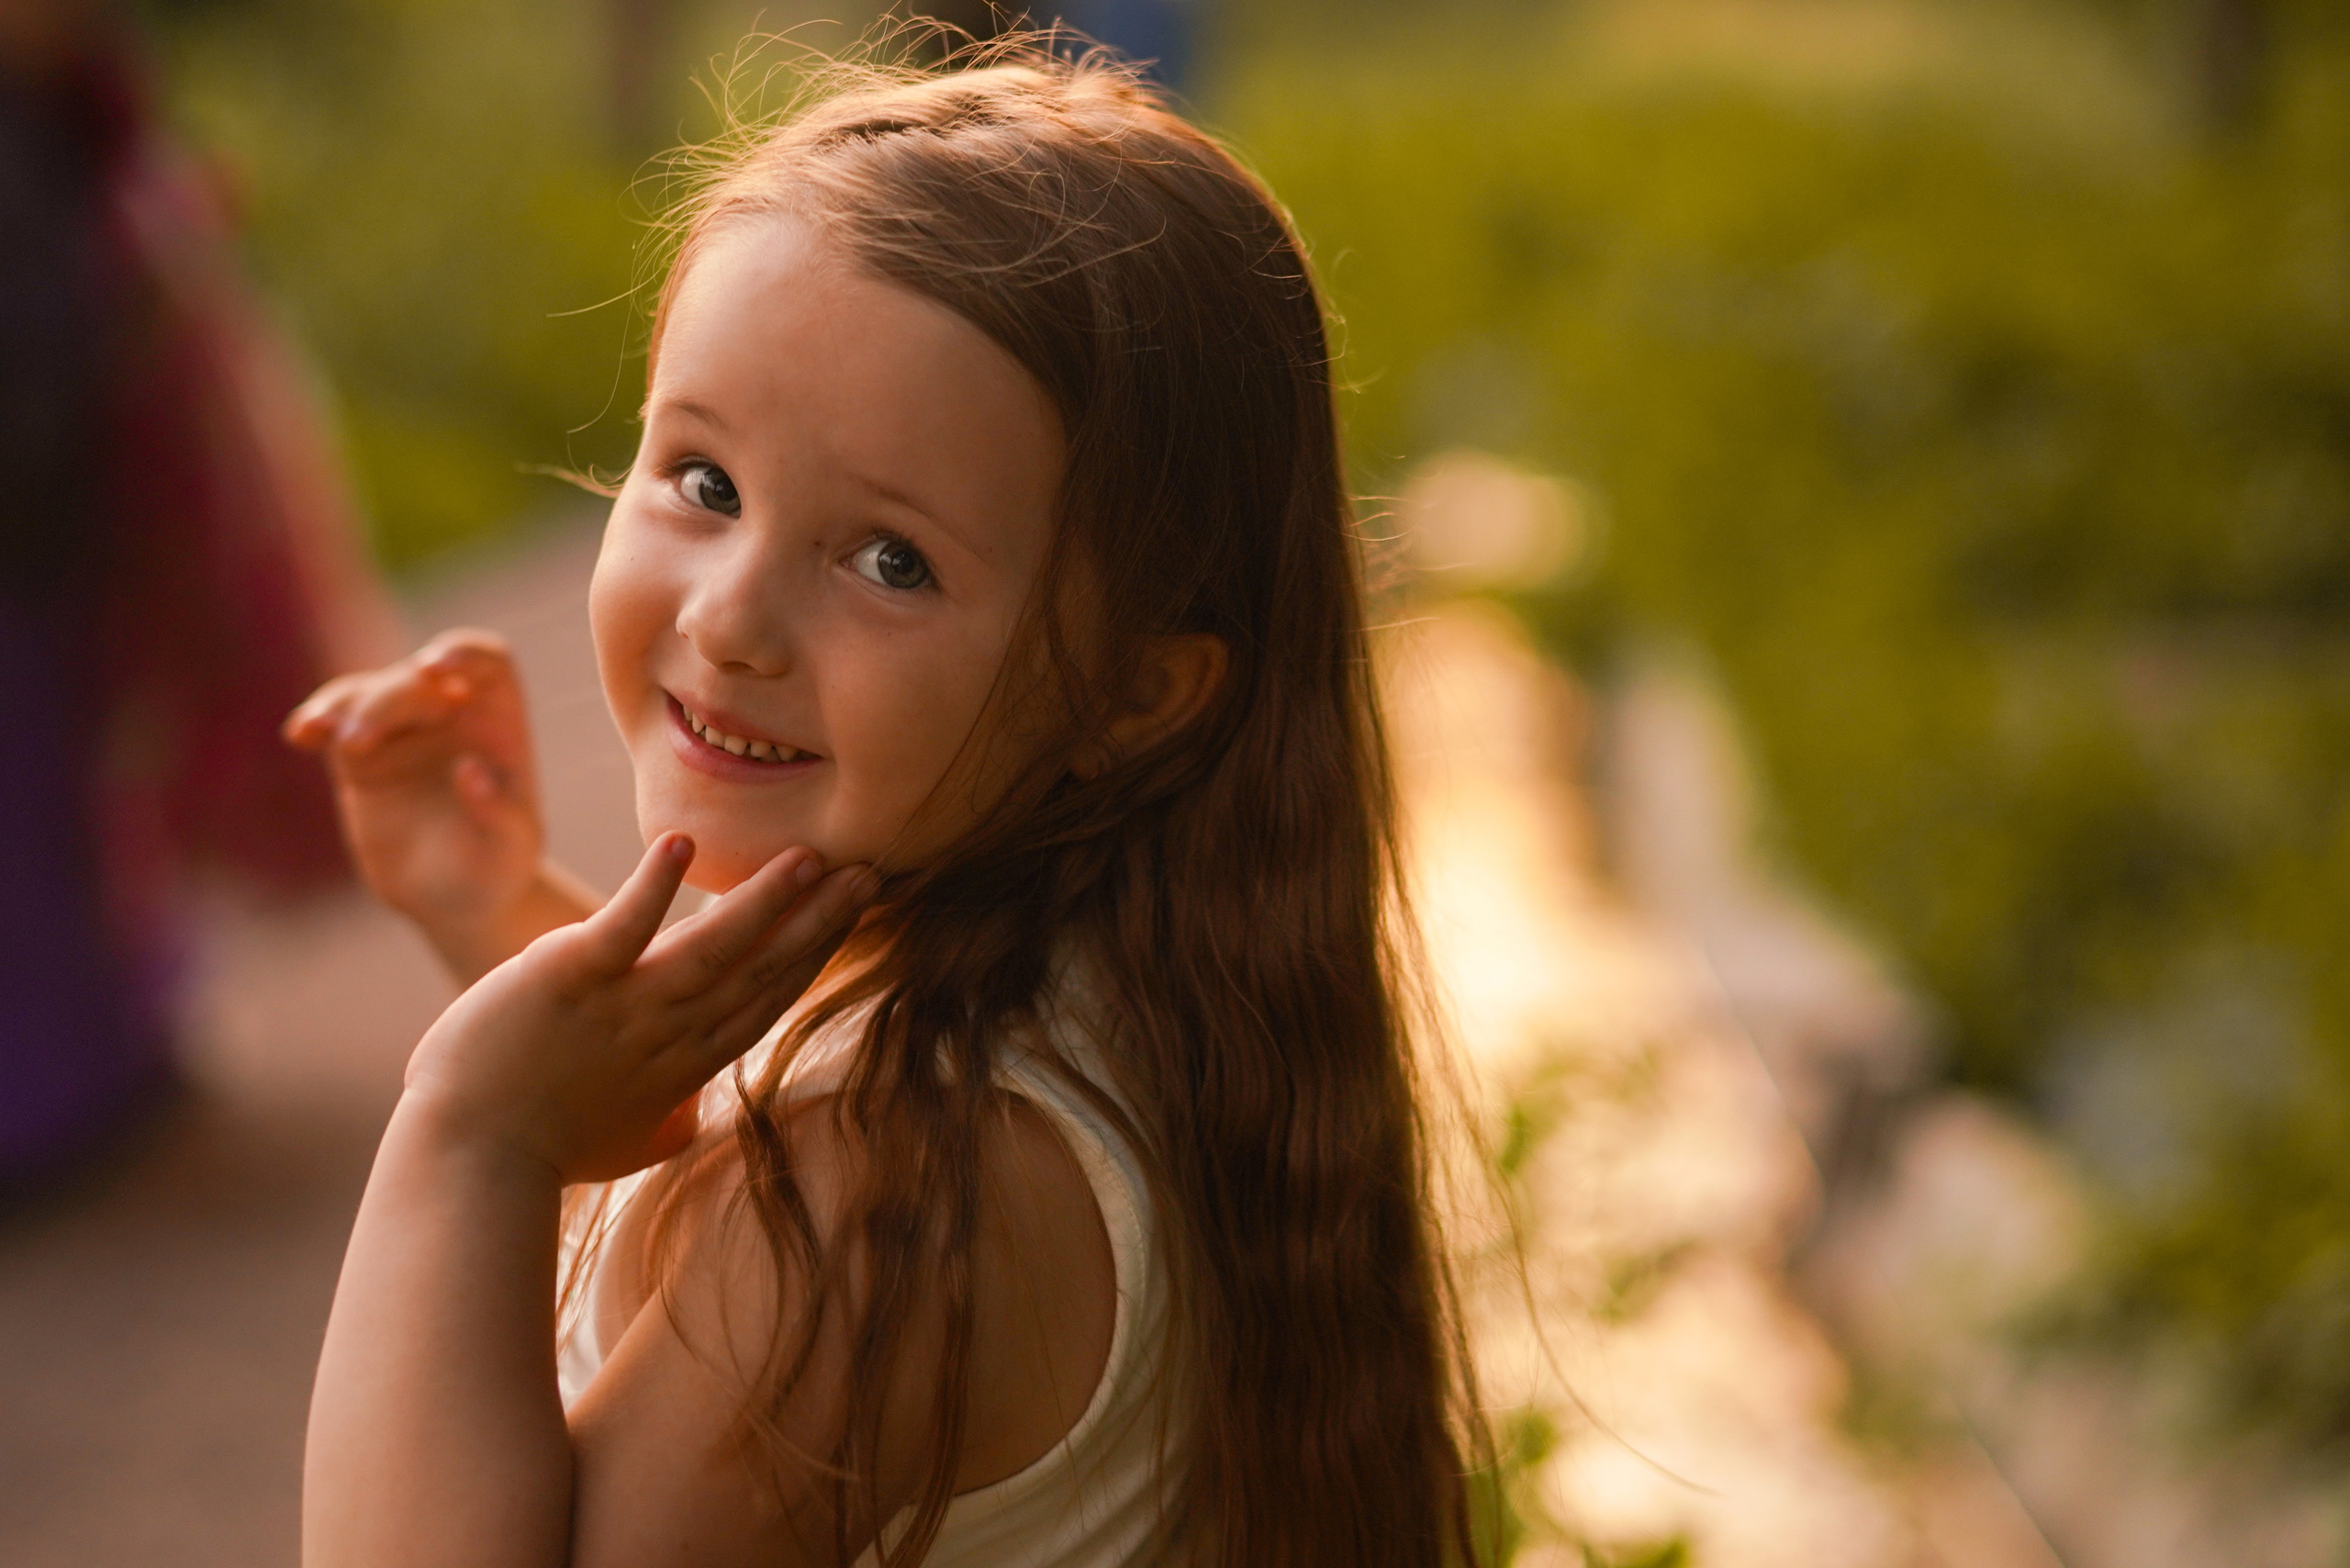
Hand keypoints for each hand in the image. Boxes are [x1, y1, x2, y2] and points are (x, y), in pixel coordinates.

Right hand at [284, 631, 557, 971]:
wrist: (453, 902)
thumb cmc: (496, 869)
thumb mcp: (509, 848)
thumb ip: (497, 812)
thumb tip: (470, 770)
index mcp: (499, 722)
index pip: (487, 662)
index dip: (462, 653)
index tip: (434, 668)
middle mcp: (449, 715)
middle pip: (413, 681)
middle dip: (383, 702)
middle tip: (356, 743)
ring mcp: (401, 732)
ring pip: (365, 696)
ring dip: (341, 707)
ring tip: (319, 732)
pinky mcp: (360, 758)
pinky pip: (333, 727)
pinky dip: (316, 722)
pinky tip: (301, 734)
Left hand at [399, 834, 874, 1184]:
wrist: (467, 1164)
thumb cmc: (535, 1153)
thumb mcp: (620, 1145)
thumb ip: (665, 1123)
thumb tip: (692, 1120)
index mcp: (681, 1066)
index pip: (763, 1002)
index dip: (814, 956)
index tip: (852, 917)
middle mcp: (666, 1033)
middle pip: (758, 971)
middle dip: (817, 922)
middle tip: (868, 873)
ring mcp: (622, 1006)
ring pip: (710, 949)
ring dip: (762, 903)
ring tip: (807, 858)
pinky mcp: (569, 978)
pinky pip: (621, 928)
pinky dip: (652, 888)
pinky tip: (681, 842)